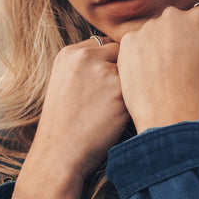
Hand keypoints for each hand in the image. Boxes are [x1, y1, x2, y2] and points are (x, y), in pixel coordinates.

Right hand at [12, 38, 129, 198]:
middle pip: (122, 53)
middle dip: (123, 72)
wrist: (59, 154)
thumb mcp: (64, 82)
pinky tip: (116, 119)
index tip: (108, 82)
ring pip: (133, 71)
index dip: (112, 64)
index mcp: (70, 53)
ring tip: (111, 110)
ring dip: (130, 88)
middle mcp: (86, 57)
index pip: (105, 44)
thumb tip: (120, 55)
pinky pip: (139, 90)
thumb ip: (86, 65)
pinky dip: (133, 103)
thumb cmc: (65, 123)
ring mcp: (103, 73)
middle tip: (112, 97)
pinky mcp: (120, 92)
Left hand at [116, 9, 198, 132]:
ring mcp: (148, 27)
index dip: (198, 38)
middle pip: (175, 23)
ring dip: (157, 46)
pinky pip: (135, 44)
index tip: (196, 57)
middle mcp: (173, 15)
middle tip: (179, 67)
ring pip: (154, 32)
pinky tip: (147, 74)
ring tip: (162, 73)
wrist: (170, 115)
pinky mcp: (128, 41)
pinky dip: (140, 56)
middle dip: (177, 39)